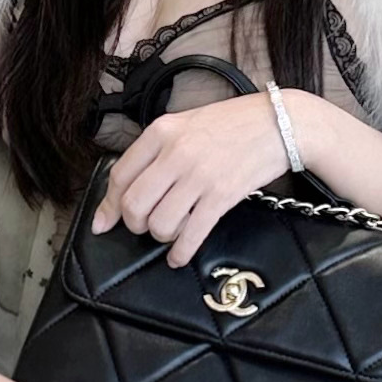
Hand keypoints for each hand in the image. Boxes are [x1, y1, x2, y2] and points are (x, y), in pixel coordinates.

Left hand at [94, 93, 289, 268]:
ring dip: (160, 236)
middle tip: (144, 225)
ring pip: (159, 223)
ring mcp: (199, 176)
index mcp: (161, 132)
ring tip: (169, 232)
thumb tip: (126, 190)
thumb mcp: (185, 125)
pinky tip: (178, 257)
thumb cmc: (230, 124)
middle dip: (134, 224)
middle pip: (134, 204)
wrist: (278, 124)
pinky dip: (180, 253)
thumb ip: (155, 152)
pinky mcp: (221, 196)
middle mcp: (175, 153)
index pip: (120, 175)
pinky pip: (191, 234)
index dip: (108, 205)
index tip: (103, 223)